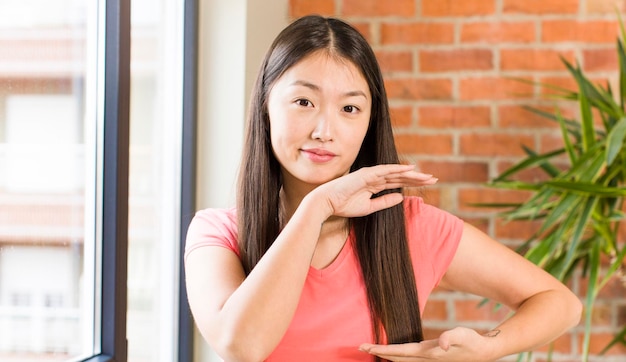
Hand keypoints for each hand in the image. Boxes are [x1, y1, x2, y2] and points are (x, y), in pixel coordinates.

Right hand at [312, 164, 436, 218]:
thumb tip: (400, 198)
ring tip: (427, 176)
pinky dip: (398, 169)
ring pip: (396, 173)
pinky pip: (385, 170)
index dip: (412, 183)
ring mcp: (371, 174)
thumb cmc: (343, 206)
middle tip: (434, 179)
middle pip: (400, 177)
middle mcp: (375, 177)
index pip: (398, 183)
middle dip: (417, 178)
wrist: (327, 204)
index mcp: (375, 185)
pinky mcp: (366, 174)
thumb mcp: (369, 207)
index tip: (427, 184)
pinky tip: (410, 169)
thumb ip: (384, 202)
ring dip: (412, 174)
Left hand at [358, 327, 497, 361]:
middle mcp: (426, 358)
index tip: (367, 347)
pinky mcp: (432, 357)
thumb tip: (441, 342)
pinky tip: (394, 354)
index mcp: (429, 353)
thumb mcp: (463, 334)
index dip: (382, 349)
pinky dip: (398, 356)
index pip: (400, 352)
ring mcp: (429, 359)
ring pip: (402, 359)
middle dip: (379, 353)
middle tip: (360, 348)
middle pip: (397, 357)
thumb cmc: (472, 340)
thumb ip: (451, 337)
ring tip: (372, 350)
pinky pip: (409, 358)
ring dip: (386, 355)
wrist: (485, 351)